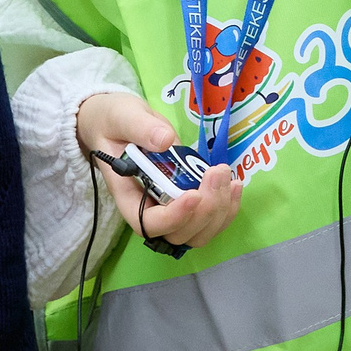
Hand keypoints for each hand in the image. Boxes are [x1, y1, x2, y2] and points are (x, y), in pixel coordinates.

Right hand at [74, 91, 241, 251]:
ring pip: (197, 233)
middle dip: (204, 211)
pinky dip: (227, 208)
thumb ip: (141, 127)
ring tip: (229, 178)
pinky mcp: (187, 200)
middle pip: (178, 234)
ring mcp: (170, 207)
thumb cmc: (114, 121)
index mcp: (128, 194)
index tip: (193, 194)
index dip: (174, 217)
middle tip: (218, 173)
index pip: (148, 223)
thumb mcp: (123, 116)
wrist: (117, 122)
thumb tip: (166, 140)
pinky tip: (236, 185)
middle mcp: (149, 208)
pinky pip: (209, 219)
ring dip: (219, 212)